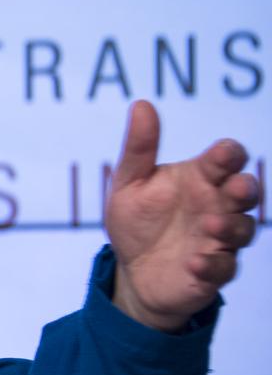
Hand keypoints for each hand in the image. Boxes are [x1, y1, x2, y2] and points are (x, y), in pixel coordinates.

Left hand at [105, 100, 260, 331]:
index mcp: (200, 178)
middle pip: (245, 192)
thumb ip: (139, 148)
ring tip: (210, 224)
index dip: (229, 155)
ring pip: (243, 230)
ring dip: (231, 226)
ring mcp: (218, 240)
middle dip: (245, 188)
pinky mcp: (213, 271)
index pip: (226, 159)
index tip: (223, 154)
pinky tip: (193, 261)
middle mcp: (216, 206)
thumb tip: (142, 103)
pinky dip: (211, 264)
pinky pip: (223, 268)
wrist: (131, 269)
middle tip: (234, 187)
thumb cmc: (137, 219)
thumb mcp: (129, 182)